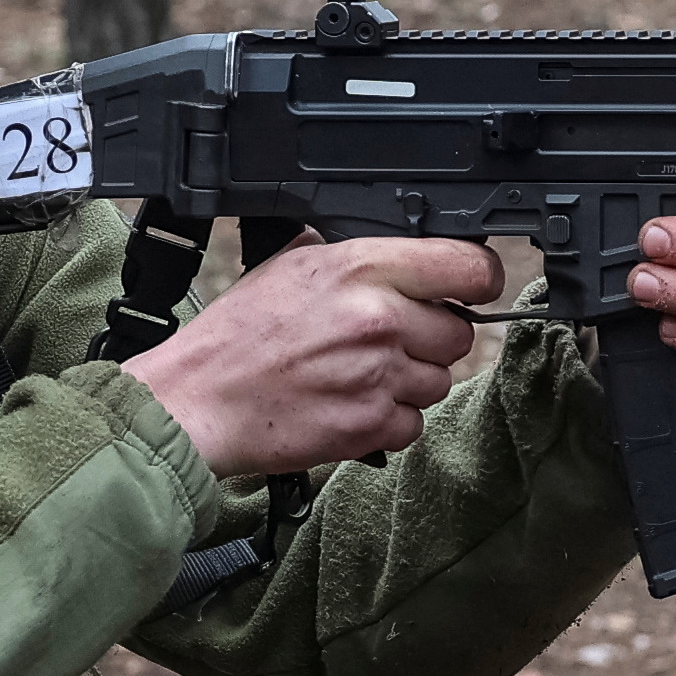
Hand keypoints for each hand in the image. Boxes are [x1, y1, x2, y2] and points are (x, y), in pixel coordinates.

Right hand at [127, 236, 498, 481]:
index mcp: (361, 268)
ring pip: (440, 380)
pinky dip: (390, 419)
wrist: (198, 402)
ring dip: (410, 381)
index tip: (469, 287)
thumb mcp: (291, 264)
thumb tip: (403, 249)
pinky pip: (414, 423)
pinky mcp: (371, 426)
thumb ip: (354, 256)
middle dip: (430, 338)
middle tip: (386, 340)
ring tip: (360, 374)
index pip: (469, 266)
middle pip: (459, 332)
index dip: (477, 278)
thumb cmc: (238, 337)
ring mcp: (378, 377)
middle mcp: (378, 320)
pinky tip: (352, 404)